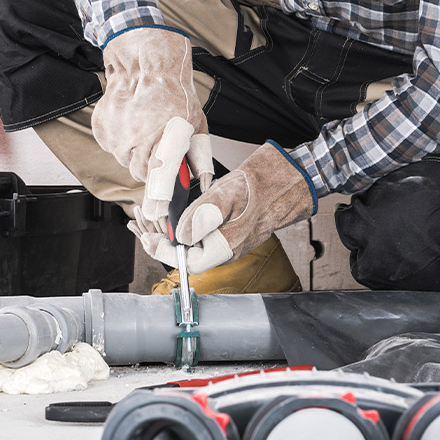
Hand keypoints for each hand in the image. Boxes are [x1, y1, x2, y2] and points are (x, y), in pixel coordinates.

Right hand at [93, 27, 212, 227]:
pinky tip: (132, 123)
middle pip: (142, 175)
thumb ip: (200, 159)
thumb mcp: (197, 125)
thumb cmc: (175, 95)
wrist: (144, 65)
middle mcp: (140, 141)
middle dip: (151, 167)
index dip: (158, 199)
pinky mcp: (103, 133)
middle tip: (158, 145)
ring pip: (127, 163)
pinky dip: (123, 142)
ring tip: (146, 129)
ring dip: (137, 154)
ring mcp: (118, 138)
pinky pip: (114, 150)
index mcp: (167, 139)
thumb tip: (204, 185)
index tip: (157, 213)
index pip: (160, 179)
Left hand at [133, 143, 315, 273]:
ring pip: (194, 245)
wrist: (296, 175)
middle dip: (163, 243)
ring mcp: (231, 240)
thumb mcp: (229, 194)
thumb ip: (201, 216)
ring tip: (152, 219)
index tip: (150, 237)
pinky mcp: (232, 230)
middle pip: (188, 257)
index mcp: (228, 245)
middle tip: (143, 226)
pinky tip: (178, 213)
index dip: (166, 252)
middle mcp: (229, 248)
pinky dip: (186, 226)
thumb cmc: (269, 181)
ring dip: (172, 233)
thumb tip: (179, 236)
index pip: (189, 263)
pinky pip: (204, 235)